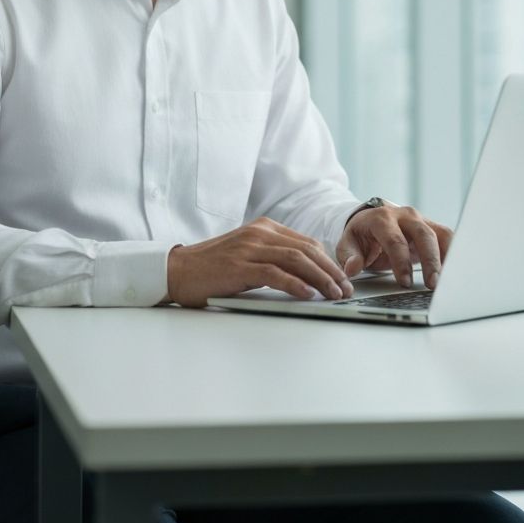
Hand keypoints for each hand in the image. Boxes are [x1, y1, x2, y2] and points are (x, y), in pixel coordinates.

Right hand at [165, 217, 353, 307]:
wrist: (178, 270)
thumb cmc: (213, 268)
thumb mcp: (248, 255)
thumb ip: (273, 258)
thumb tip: (307, 275)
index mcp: (264, 228)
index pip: (306, 242)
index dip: (328, 261)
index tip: (341, 279)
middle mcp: (259, 233)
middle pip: (307, 249)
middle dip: (331, 271)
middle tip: (345, 289)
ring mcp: (249, 248)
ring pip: (296, 259)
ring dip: (320, 278)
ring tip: (334, 294)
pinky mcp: (240, 265)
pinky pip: (275, 273)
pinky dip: (296, 284)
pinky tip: (308, 295)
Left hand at [336, 205, 451, 289]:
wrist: (370, 219)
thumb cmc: (361, 235)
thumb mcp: (347, 244)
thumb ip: (349, 256)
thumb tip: (352, 268)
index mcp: (381, 218)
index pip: (394, 239)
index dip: (401, 262)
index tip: (405, 282)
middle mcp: (404, 216)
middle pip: (423, 234)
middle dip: (430, 260)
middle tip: (433, 284)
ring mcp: (421, 220)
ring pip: (441, 234)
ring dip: (447, 257)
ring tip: (450, 281)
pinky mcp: (432, 227)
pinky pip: (448, 238)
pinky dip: (454, 254)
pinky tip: (456, 273)